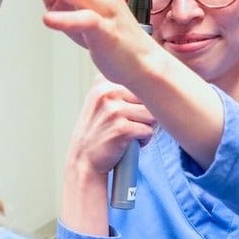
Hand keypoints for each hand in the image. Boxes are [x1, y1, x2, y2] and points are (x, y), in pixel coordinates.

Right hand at [60, 76, 156, 236]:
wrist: (83, 161)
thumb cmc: (98, 131)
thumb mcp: (101, 101)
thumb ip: (120, 86)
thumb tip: (154, 78)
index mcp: (102, 82)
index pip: (140, 81)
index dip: (140, 99)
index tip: (128, 111)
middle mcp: (107, 93)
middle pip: (148, 96)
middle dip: (146, 112)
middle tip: (133, 124)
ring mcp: (113, 110)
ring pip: (151, 114)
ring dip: (146, 126)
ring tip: (132, 133)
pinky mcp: (121, 129)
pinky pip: (148, 131)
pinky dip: (144, 140)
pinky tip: (130, 143)